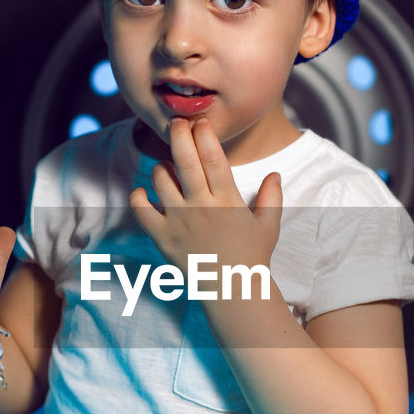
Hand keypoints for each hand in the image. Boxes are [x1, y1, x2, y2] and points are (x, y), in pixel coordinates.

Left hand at [128, 118, 282, 272]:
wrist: (232, 291)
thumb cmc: (251, 257)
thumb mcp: (268, 226)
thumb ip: (271, 198)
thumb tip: (275, 174)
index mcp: (227, 200)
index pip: (214, 158)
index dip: (205, 135)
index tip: (201, 121)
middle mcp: (201, 206)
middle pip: (185, 160)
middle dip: (179, 134)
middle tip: (176, 123)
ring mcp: (180, 221)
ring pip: (161, 179)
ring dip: (162, 166)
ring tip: (167, 167)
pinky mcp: (163, 237)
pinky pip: (142, 210)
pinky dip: (138, 196)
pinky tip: (143, 192)